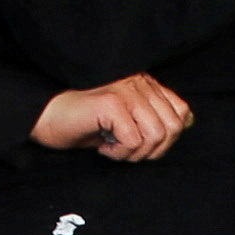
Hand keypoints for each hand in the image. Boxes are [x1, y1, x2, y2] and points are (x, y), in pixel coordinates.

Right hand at [29, 74, 190, 161]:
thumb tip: (187, 125)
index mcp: (146, 84)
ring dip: (135, 152)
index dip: (167, 139)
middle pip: (172, 128)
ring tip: (114, 147)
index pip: (182, 113)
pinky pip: (134, 140)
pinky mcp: (112, 103)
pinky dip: (120, 152)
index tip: (141, 146)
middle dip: (151, 150)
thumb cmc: (85, 124)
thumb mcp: (127, 123)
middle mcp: (139, 82)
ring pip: (155, 135)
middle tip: (126, 150)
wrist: (48, 118)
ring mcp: (126, 90)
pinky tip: (104, 146)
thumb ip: (155, 120)